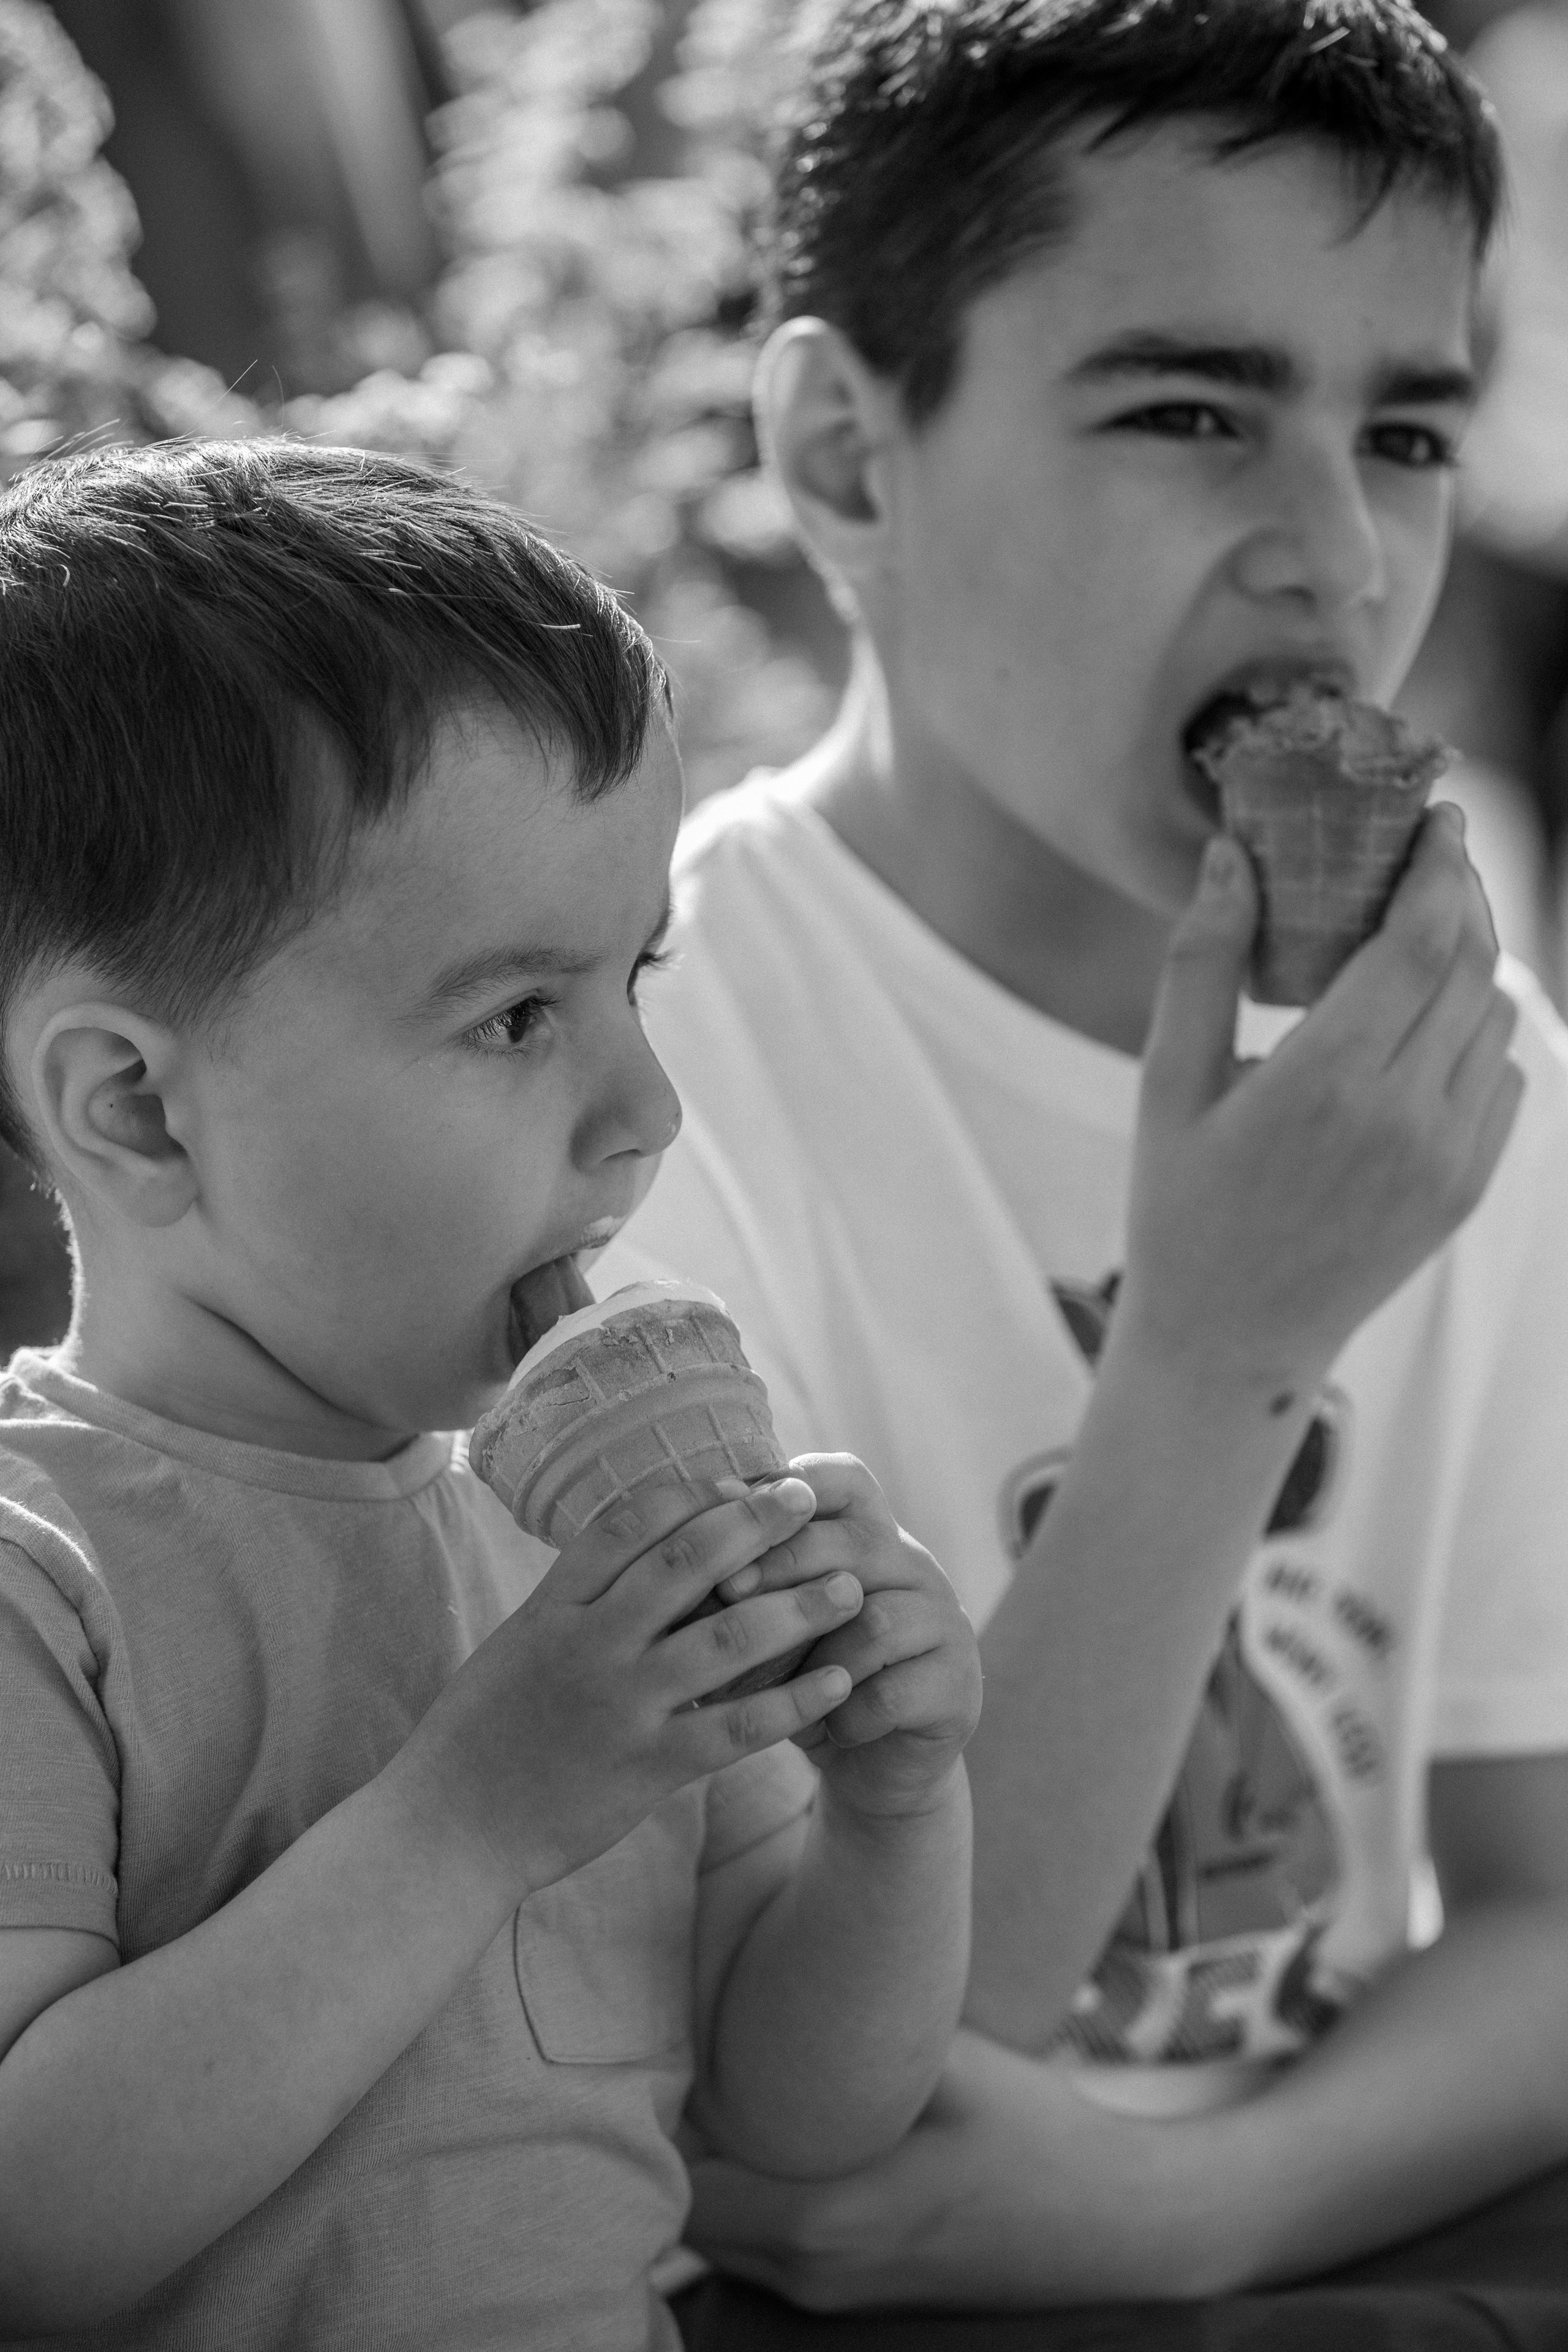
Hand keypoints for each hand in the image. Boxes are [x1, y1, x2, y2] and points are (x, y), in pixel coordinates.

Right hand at [407, 1475, 861, 1899]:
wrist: (448, 1828)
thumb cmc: (482, 1732)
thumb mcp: (518, 1643)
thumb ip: (576, 1598)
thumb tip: (640, 1547)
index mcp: (553, 1605)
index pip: (630, 1523)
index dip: (693, 1493)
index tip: (742, 1479)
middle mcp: (590, 1642)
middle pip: (686, 1561)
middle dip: (755, 1524)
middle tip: (807, 1499)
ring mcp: (622, 1704)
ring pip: (728, 1638)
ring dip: (798, 1607)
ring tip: (850, 1586)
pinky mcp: (648, 1768)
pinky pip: (737, 1727)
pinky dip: (794, 1701)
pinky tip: (838, 1681)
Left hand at [723, 1454, 982, 1819]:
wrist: (870, 1762)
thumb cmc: (806, 1676)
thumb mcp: (774, 1621)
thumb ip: (749, 1582)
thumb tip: (686, 1560)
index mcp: (871, 1534)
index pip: (845, 1479)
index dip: (791, 1486)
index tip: (731, 1511)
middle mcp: (915, 1566)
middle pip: (852, 1543)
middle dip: (780, 1567)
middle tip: (725, 1593)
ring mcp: (944, 1622)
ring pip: (874, 1620)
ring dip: (813, 1658)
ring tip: (772, 1688)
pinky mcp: (956, 1684)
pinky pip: (891, 1692)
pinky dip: (846, 1716)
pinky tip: (824, 1730)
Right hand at [1123, 806, 1523, 1397]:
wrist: (1230, 1343)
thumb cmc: (1182, 1208)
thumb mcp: (1168, 1086)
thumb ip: (1202, 965)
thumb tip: (1231, 856)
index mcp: (1326, 1084)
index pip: (1422, 941)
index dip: (1439, 865)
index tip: (1436, 816)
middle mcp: (1406, 1119)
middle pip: (1473, 966)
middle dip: (1463, 894)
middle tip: (1434, 853)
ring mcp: (1449, 1159)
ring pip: (1499, 1018)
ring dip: (1472, 960)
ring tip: (1424, 933)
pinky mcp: (1467, 1188)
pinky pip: (1505, 1079)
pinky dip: (1478, 1033)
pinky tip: (1424, 1028)